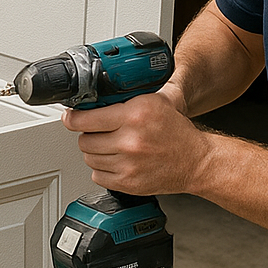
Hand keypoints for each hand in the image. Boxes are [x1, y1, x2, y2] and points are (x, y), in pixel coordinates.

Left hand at [61, 90, 211, 195]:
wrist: (197, 161)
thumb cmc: (178, 132)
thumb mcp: (159, 100)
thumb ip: (134, 91)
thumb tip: (104, 84)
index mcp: (135, 115)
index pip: (86, 118)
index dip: (73, 118)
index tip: (70, 117)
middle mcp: (130, 140)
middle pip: (84, 140)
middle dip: (88, 135)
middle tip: (98, 132)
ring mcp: (128, 164)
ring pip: (90, 158)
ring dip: (95, 153)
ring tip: (109, 147)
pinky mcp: (129, 183)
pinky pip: (97, 176)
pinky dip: (102, 170)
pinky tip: (115, 162)